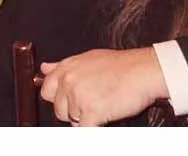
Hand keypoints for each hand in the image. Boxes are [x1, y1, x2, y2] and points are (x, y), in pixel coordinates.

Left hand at [40, 48, 169, 125]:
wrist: (142, 71)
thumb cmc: (121, 66)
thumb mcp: (87, 58)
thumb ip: (63, 66)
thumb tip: (45, 68)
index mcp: (67, 68)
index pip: (46, 91)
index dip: (57, 99)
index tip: (66, 102)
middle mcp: (69, 81)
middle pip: (59, 109)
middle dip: (72, 112)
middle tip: (90, 105)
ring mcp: (79, 97)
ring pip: (73, 120)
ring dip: (86, 118)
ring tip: (102, 106)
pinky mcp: (92, 111)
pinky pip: (84, 128)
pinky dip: (93, 126)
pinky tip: (103, 118)